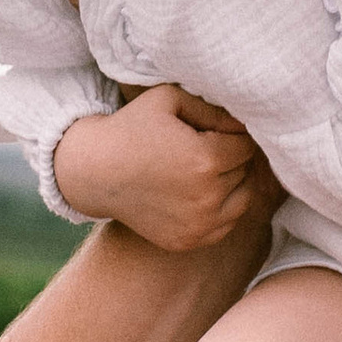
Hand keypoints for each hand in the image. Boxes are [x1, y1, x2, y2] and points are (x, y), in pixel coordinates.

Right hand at [51, 83, 270, 250]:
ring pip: (243, 200)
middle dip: (231, 158)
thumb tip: (246, 123)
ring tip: (204, 170)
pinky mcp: (188, 241)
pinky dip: (220, 209)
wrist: (95, 172)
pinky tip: (199, 193)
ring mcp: (198, 225)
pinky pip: (225, 225)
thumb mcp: (170, 100)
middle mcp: (206, 197)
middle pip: (245, 172)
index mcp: (205, 160)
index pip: (246, 146)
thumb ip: (214, 108)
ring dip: (232, 184)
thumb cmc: (132, 128)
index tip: (210, 130)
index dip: (231, 134)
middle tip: (203, 148)